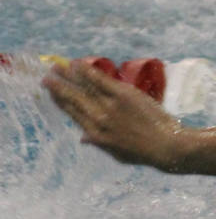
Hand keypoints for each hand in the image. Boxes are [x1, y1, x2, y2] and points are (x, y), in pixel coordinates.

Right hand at [43, 62, 187, 170]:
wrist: (166, 146)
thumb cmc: (144, 152)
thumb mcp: (117, 154)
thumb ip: (99, 144)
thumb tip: (83, 139)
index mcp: (95, 134)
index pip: (73, 114)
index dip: (61, 102)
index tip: (52, 94)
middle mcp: (97, 120)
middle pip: (73, 100)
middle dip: (58, 87)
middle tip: (45, 78)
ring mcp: (109, 107)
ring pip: (83, 88)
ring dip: (68, 75)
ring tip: (57, 67)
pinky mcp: (123, 96)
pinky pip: (100, 80)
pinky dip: (88, 71)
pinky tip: (78, 64)